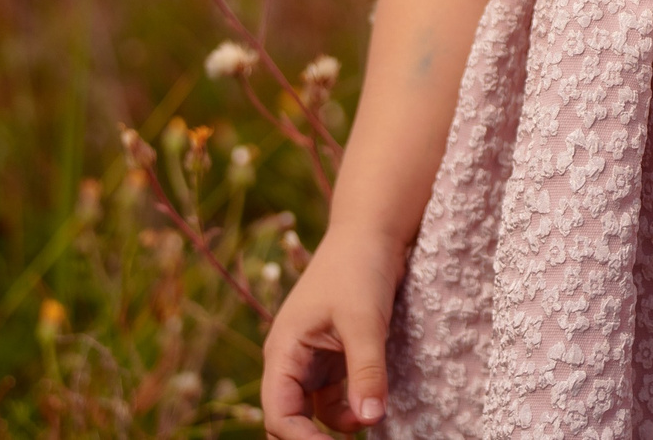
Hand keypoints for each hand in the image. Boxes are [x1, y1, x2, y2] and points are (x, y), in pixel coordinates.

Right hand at [263, 229, 400, 436]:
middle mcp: (291, 361)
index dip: (300, 439)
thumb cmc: (359, 268)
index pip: (278, 412)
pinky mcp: (335, 358)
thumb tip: (369, 419)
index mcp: (283, 351)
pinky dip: (353, 405)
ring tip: (372, 417)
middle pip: (290, 417)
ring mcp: (313, 360)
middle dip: (313, 437)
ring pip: (317, 411)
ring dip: (340, 421)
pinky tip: (374, 406)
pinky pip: (337, 395)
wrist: (372, 233)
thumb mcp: (364, 321)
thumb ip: (367, 371)